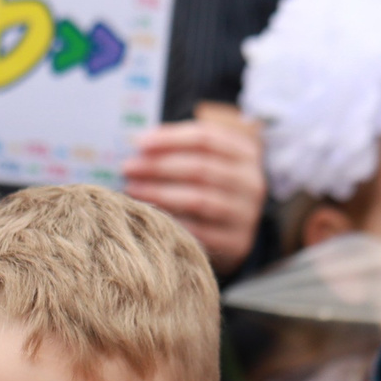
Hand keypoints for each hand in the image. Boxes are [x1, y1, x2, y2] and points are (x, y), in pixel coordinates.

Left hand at [123, 106, 265, 272]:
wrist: (236, 227)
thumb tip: (136, 145)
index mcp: (247, 151)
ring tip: (132, 190)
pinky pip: (198, 231)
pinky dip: (170, 221)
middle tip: (128, 168)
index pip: (205, 137)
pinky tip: (148, 215)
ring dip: (159, 193)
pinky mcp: (237, 242)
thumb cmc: (211, 185)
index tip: (138, 142)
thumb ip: (180, 149)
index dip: (169, 138)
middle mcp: (252, 181)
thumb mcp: (207, 159)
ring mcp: (247, 214)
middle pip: (200, 168)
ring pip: (198, 199)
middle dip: (158, 166)